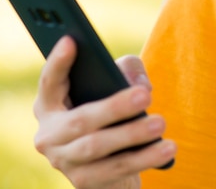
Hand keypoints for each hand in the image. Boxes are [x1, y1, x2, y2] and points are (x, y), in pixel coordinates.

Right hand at [33, 36, 175, 188]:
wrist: (109, 161)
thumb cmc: (112, 109)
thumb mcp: (117, 82)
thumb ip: (128, 70)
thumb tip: (140, 85)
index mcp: (50, 104)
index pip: (49, 81)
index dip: (58, 62)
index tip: (71, 40)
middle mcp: (49, 135)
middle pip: (81, 120)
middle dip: (115, 107)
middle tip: (146, 95)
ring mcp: (64, 161)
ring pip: (97, 147)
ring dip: (133, 135)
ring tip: (161, 124)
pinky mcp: (83, 182)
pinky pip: (115, 170)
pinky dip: (143, 158)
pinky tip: (167, 149)